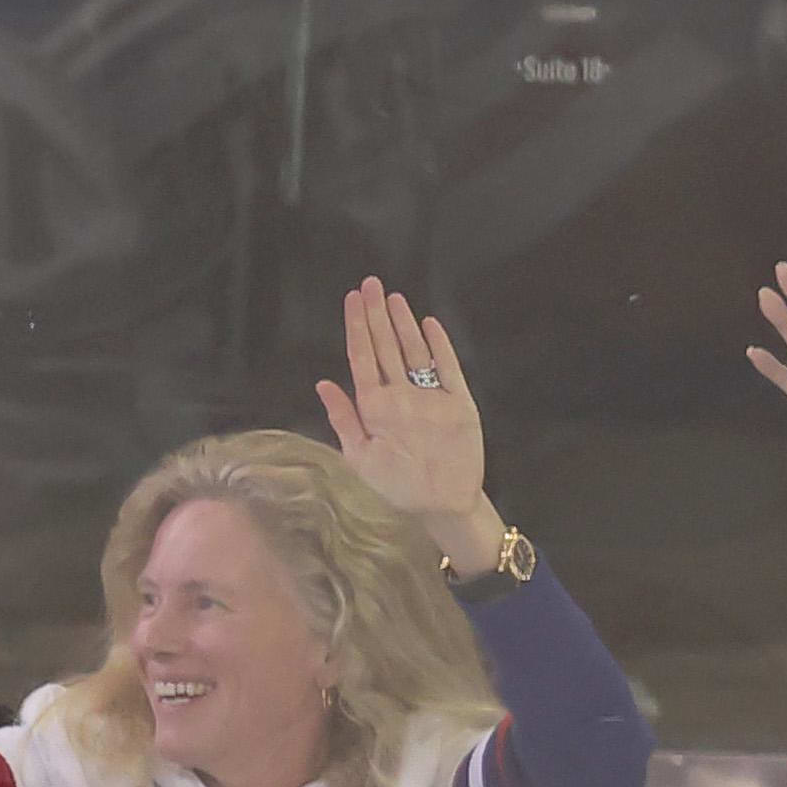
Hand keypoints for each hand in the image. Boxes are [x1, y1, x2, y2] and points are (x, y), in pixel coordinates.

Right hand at [313, 275, 499, 570]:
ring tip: (394, 296)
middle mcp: (402, 394)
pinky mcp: (461, 400)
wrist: (446, 503)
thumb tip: (325, 384)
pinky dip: (438, 342)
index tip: (353, 299)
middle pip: (386, 345)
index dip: (357, 325)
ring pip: (414, 349)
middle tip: (371, 283)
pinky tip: (429, 322)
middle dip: (377, 312)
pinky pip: (448, 364)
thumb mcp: (357, 459)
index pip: (362, 356)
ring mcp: (433, 394)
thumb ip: (342, 418)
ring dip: (403, 321)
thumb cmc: (395, 487)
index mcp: (374, 408)